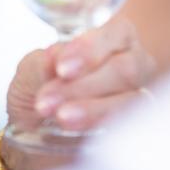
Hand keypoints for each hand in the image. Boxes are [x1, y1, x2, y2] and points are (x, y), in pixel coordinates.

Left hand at [6, 17, 154, 134]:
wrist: (37, 132)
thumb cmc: (40, 89)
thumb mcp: (30, 73)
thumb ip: (41, 65)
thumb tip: (53, 57)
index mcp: (114, 38)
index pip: (116, 33)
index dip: (90, 50)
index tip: (62, 70)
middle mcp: (135, 64)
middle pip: (126, 70)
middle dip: (84, 86)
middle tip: (47, 103)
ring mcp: (139, 97)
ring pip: (131, 101)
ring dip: (93, 110)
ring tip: (61, 118)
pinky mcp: (137, 129)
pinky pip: (132, 129)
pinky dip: (104, 129)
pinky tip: (81, 135)